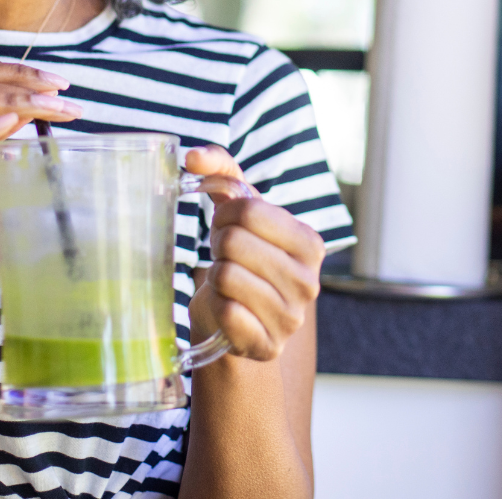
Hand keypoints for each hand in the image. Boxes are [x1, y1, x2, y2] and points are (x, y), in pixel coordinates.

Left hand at [186, 145, 324, 361]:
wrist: (236, 314)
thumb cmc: (239, 252)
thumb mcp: (236, 205)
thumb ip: (219, 167)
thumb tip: (191, 156)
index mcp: (310, 243)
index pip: (250, 211)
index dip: (225, 215)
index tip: (227, 227)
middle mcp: (309, 282)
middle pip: (234, 242)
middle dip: (218, 244)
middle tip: (225, 256)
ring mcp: (290, 318)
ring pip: (225, 276)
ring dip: (215, 275)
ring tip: (228, 280)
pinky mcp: (267, 346)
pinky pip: (225, 312)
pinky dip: (216, 305)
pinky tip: (227, 308)